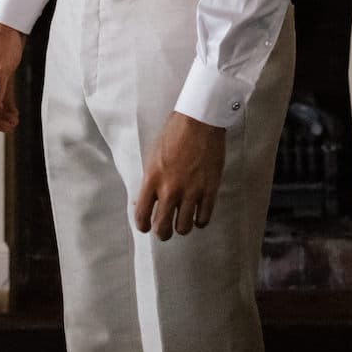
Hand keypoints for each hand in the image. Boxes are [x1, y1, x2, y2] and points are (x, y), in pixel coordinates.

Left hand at [134, 111, 225, 240]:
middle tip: (166, 228)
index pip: (142, 216)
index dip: (143, 226)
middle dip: (163, 232)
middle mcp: (170, 188)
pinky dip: (200, 220)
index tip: (147, 225)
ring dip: (182, 227)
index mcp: (152, 179)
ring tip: (184, 219)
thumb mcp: (153, 155)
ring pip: (184, 228)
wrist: (199, 120)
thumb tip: (141, 203)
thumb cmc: (174, 133)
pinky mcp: (209, 189)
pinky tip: (199, 213)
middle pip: (162, 228)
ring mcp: (191, 190)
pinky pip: (204, 219)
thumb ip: (148, 181)